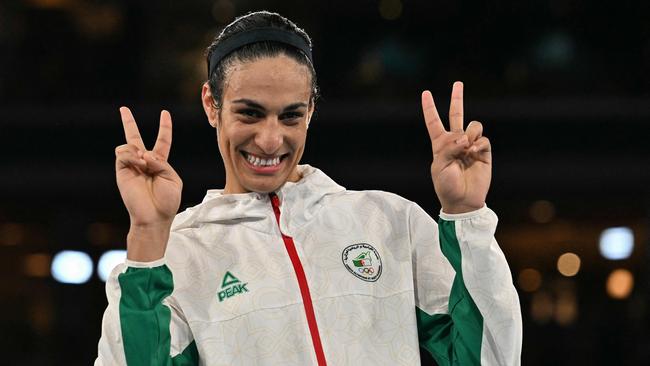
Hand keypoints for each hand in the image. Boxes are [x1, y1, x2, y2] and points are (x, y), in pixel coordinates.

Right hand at [115, 107, 182, 227]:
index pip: (162, 141)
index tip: (165, 113)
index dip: (164, 127)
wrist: (154, 216)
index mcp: (160, 163)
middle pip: (135, 138)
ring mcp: (132, 166)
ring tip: (144, 163)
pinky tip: (139, 163)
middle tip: (123, 109)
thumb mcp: (173, 179)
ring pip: (129, 145)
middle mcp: (144, 162)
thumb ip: (161, 163)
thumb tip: (144, 154)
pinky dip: (131, 155)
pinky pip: (123, 153)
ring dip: (138, 150)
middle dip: (128, 122)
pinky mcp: (122, 171)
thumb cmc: (167, 201)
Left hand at [421, 82, 490, 213]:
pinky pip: (483, 139)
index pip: (434, 122)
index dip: (429, 108)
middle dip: (457, 98)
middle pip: (456, 115)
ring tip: (466, 148)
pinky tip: (474, 153)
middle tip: (458, 83)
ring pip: (472, 125)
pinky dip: (478, 144)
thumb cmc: (446, 185)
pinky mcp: (484, 152)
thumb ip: (449, 148)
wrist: (462, 201)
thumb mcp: (440, 166)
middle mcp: (455, 142)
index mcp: (440, 144)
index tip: (426, 93)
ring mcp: (470, 146)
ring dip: (469, 133)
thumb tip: (465, 138)